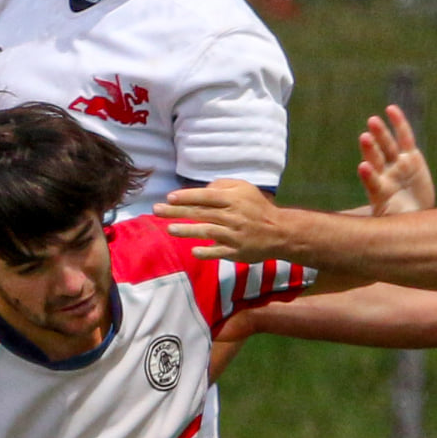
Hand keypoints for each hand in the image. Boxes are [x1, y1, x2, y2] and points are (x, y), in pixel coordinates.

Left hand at [155, 179, 290, 262]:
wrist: (279, 231)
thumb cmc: (257, 208)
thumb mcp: (244, 189)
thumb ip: (223, 185)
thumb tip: (203, 188)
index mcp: (233, 199)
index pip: (206, 196)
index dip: (187, 196)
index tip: (170, 197)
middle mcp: (232, 216)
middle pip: (201, 213)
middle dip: (177, 212)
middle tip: (157, 211)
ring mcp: (234, 235)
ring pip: (207, 231)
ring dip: (187, 230)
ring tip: (170, 229)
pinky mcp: (236, 251)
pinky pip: (219, 252)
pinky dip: (206, 252)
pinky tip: (193, 251)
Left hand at [359, 105, 433, 215]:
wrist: (416, 215)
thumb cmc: (402, 223)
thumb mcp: (394, 224)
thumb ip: (387, 224)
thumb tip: (374, 234)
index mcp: (380, 193)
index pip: (372, 182)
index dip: (369, 175)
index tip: (363, 167)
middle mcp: (386, 176)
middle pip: (377, 160)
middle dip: (371, 149)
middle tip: (364, 137)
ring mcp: (397, 165)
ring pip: (388, 146)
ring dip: (380, 134)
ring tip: (372, 121)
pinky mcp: (411, 157)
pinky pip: (405, 137)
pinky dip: (399, 124)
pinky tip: (391, 109)